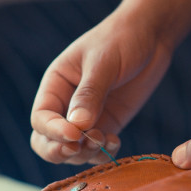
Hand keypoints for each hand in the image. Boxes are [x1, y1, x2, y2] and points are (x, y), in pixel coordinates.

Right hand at [31, 10, 171, 164]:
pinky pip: (98, 149)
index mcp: (55, 85)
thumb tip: (77, 127)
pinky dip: (104, 153)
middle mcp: (66, 105)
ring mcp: (87, 118)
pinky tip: (115, 142)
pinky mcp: (108, 124)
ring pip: (73, 150)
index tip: (74, 135)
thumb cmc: (121, 40)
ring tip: (105, 140)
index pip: (41, 118)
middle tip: (79, 148)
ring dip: (86, 154)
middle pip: (47, 141)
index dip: (53, 131)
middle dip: (60, 151)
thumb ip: (90, 94)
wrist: (150, 36)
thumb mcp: (103, 63)